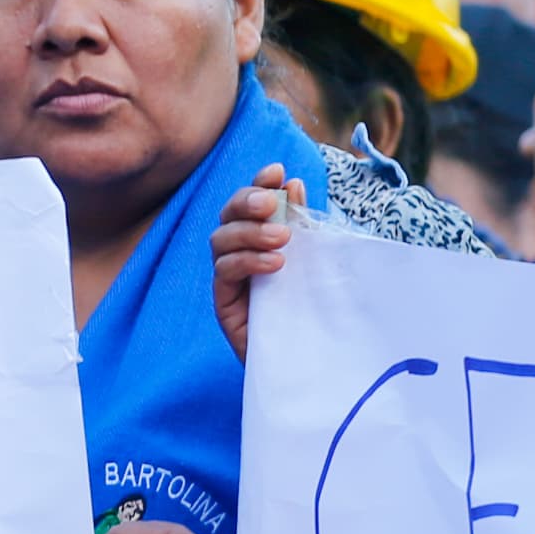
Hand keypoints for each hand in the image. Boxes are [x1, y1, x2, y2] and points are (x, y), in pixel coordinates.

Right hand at [212, 163, 303, 361]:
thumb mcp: (313, 261)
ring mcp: (229, 278)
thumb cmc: (312, 308)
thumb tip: (293, 184)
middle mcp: (239, 253)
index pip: (252, 202)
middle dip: (248, 201)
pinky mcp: (223, 304)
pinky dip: (247, 262)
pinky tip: (275, 264)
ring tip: (282, 239)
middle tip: (273, 203)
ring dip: (250, 232)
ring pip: (221, 239)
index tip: (277, 171)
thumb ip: (302, 225)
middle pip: (228, 214)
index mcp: (260, 237)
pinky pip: (224, 272)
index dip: (259, 182)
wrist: (309, 361)